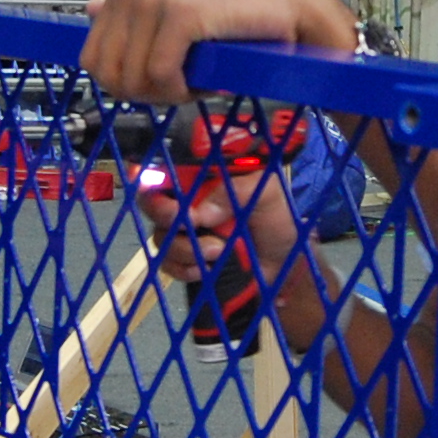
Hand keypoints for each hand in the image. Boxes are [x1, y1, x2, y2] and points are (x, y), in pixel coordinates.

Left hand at [82, 0, 355, 103]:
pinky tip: (206, 81)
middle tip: (183, 85)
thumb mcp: (174, 14)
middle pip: (109, 75)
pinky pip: (160, 76)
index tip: (163, 81)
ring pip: (133, 79)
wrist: (289, 8)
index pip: (92, 59)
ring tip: (200, 78)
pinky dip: (183, 91)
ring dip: (169, 93)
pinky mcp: (181, 14)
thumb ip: (131, 16)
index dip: (128, 84)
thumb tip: (90, 10)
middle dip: (144, 93)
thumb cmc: (234, 17)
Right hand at [135, 169, 298, 287]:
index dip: (154, 175)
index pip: (167, 168)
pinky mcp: (186, 260)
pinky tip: (206, 269)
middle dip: (164, 213)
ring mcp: (184, 232)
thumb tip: (201, 212)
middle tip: (188, 220)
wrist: (286, 263)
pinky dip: (184, 269)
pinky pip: (168, 264)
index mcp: (204, 177)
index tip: (163, 188)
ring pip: (161, 237)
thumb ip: (236, 192)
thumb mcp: (266, 193)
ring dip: (184, 247)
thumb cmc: (277, 218)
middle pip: (151, 202)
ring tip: (217, 250)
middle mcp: (188, 202)